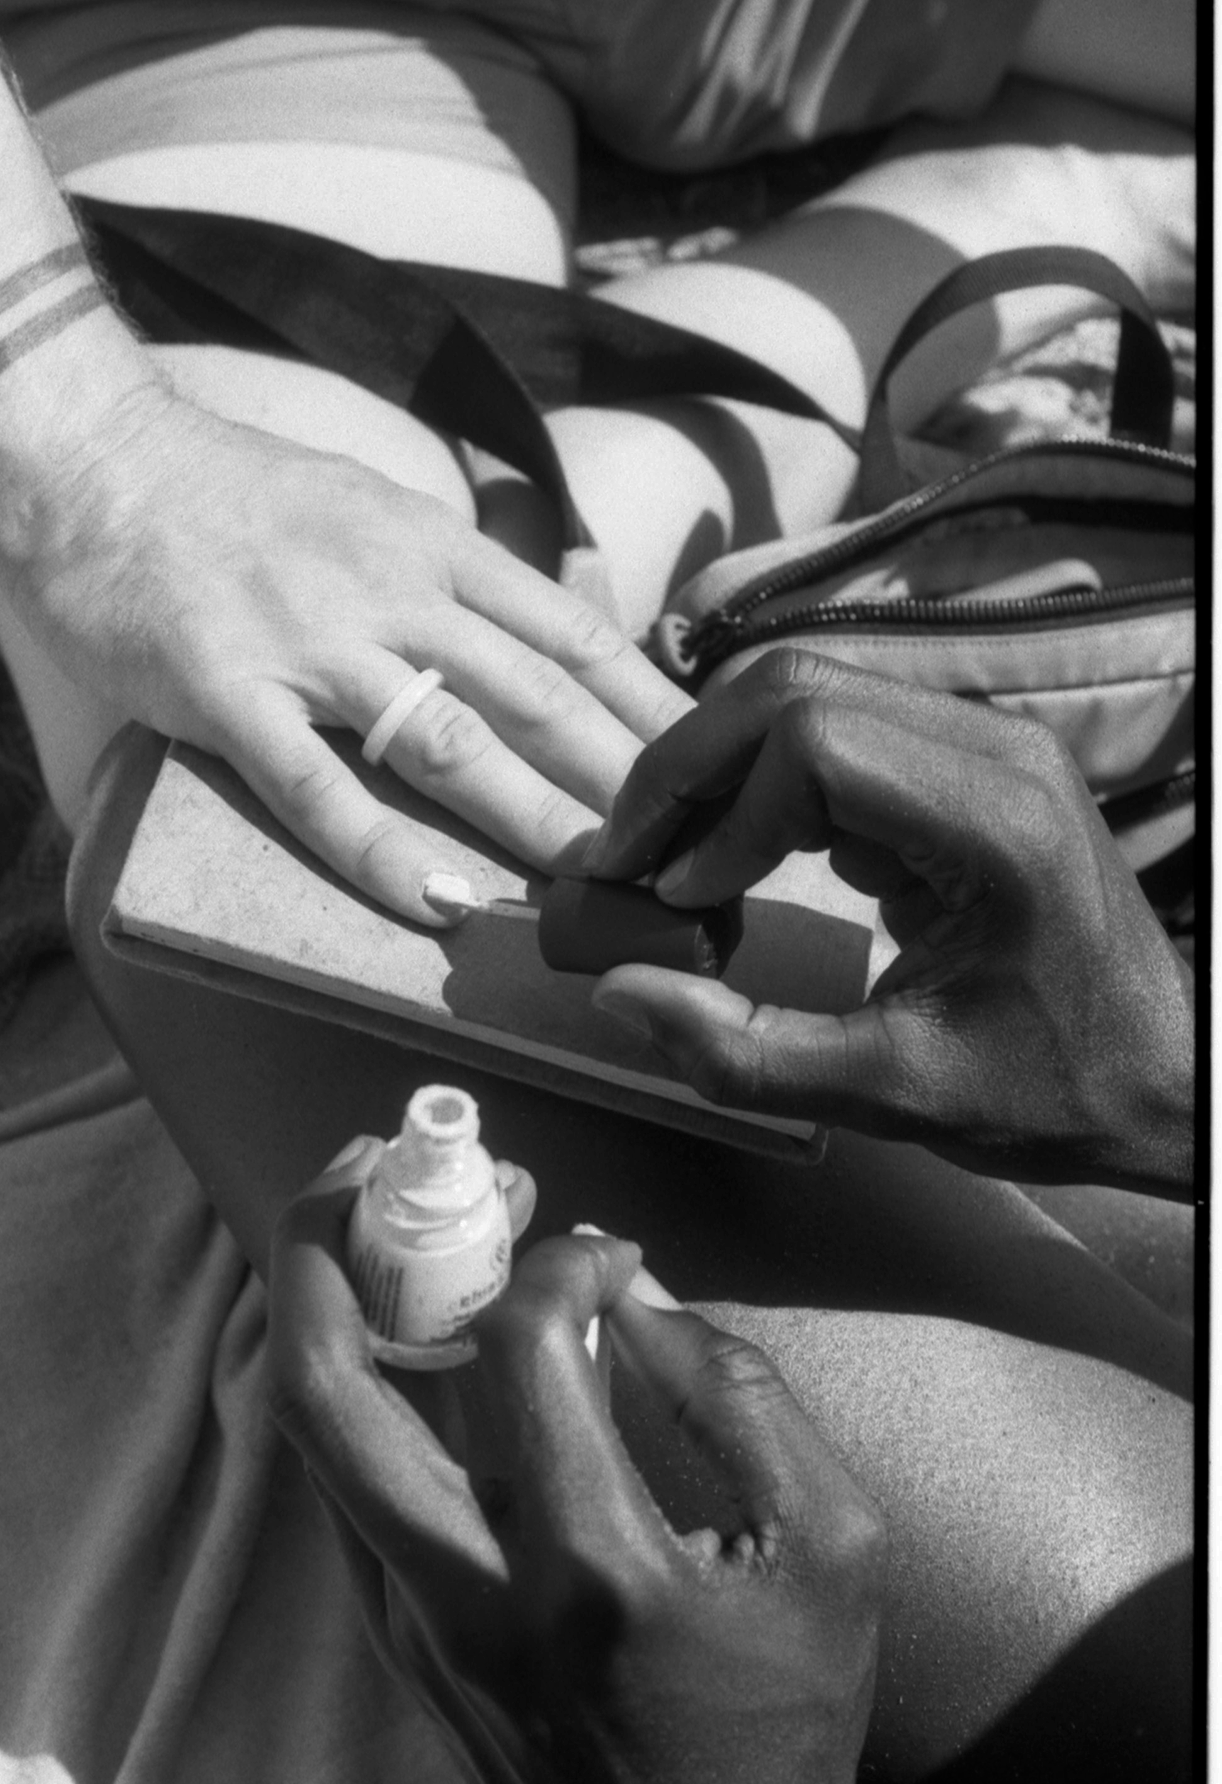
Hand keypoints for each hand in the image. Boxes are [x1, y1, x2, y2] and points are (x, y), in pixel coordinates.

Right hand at [11, 376, 690, 921]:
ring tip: (595, 884)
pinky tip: (429, 903)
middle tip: (687, 847)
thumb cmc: (226, 493)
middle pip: (535, 694)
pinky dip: (374, 849)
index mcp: (431, 546)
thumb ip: (444, 573)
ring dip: (531, 818)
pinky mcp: (226, 691)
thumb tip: (524, 633)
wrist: (90, 459)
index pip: (571, 633)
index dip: (646, 706)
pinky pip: (312, 785)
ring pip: (448, 741)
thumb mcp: (366, 506)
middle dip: (621, 777)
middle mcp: (391, 590)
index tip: (706, 764)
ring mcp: (309, 643)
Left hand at [267, 1143, 902, 1783]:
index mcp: (593, 1569)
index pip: (521, 1347)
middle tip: (373, 1167)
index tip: (600, 1248)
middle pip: (325, 1389)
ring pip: (311, 1435)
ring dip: (328, 1305)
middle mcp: (469, 1594)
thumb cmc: (785, 1719)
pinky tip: (407, 1331)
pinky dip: (357, 1384)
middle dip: (325, 1247)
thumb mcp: (831, 1544)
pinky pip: (346, 1486)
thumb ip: (736, 1393)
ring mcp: (411, 1623)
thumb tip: (632, 1288)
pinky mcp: (397, 1642)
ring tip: (380, 1225)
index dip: (557, 1259)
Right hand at [586, 649, 1193, 1193]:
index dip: (720, 817)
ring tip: (667, 858)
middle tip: (627, 859)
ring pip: (808, 690)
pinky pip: (837, 726)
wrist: (1165, 1077)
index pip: (814, 746)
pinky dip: (762, 781)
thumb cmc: (1053, 1090)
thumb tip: (618, 991)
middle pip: (796, 688)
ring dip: (718, 767)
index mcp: (997, 823)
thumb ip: (745, 1053)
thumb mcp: (893, 1096)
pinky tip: (732, 861)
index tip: (674, 903)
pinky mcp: (964, 760)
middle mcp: (996, 750)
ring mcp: (985, 743)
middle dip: (690, 768)